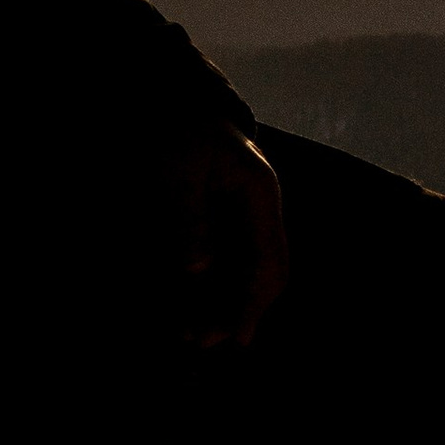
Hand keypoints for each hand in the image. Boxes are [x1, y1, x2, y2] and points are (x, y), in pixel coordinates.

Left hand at [161, 125, 290, 350]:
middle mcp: (259, 210)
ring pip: (245, 273)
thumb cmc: (179, 129)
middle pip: (263, 273)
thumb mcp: (178, 167)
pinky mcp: (225, 224)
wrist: (175, 103)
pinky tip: (188, 309)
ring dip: (223, 305)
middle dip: (237, 311)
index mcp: (259, 192)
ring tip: (191, 335)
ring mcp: (244, 218)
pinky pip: (226, 264)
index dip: (253, 301)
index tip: (235, 334)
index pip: (269, 259)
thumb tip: (198, 267)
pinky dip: (211, 289)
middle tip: (201, 341)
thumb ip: (188, 215)